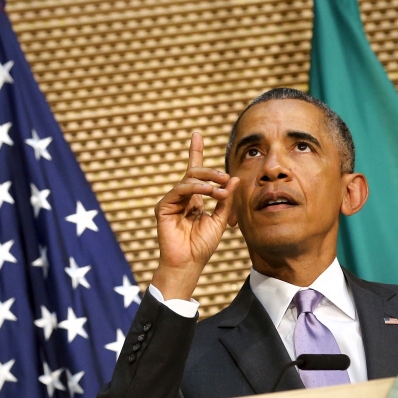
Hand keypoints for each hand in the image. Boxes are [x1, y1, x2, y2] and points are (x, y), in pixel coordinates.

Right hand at [150, 132, 239, 300]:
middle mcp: (182, 197)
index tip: (196, 134)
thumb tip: (233, 178)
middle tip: (225, 177)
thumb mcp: (220, 219)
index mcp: (195, 199)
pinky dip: (196, 189)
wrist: (189, 263)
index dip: (195, 152)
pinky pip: (180, 190)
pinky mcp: (164, 207)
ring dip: (207, 182)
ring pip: (188, 180)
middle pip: (194, 172)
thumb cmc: (203, 245)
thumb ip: (226, 199)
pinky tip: (208, 192)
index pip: (196, 172)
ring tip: (220, 191)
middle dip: (210, 171)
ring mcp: (172, 201)